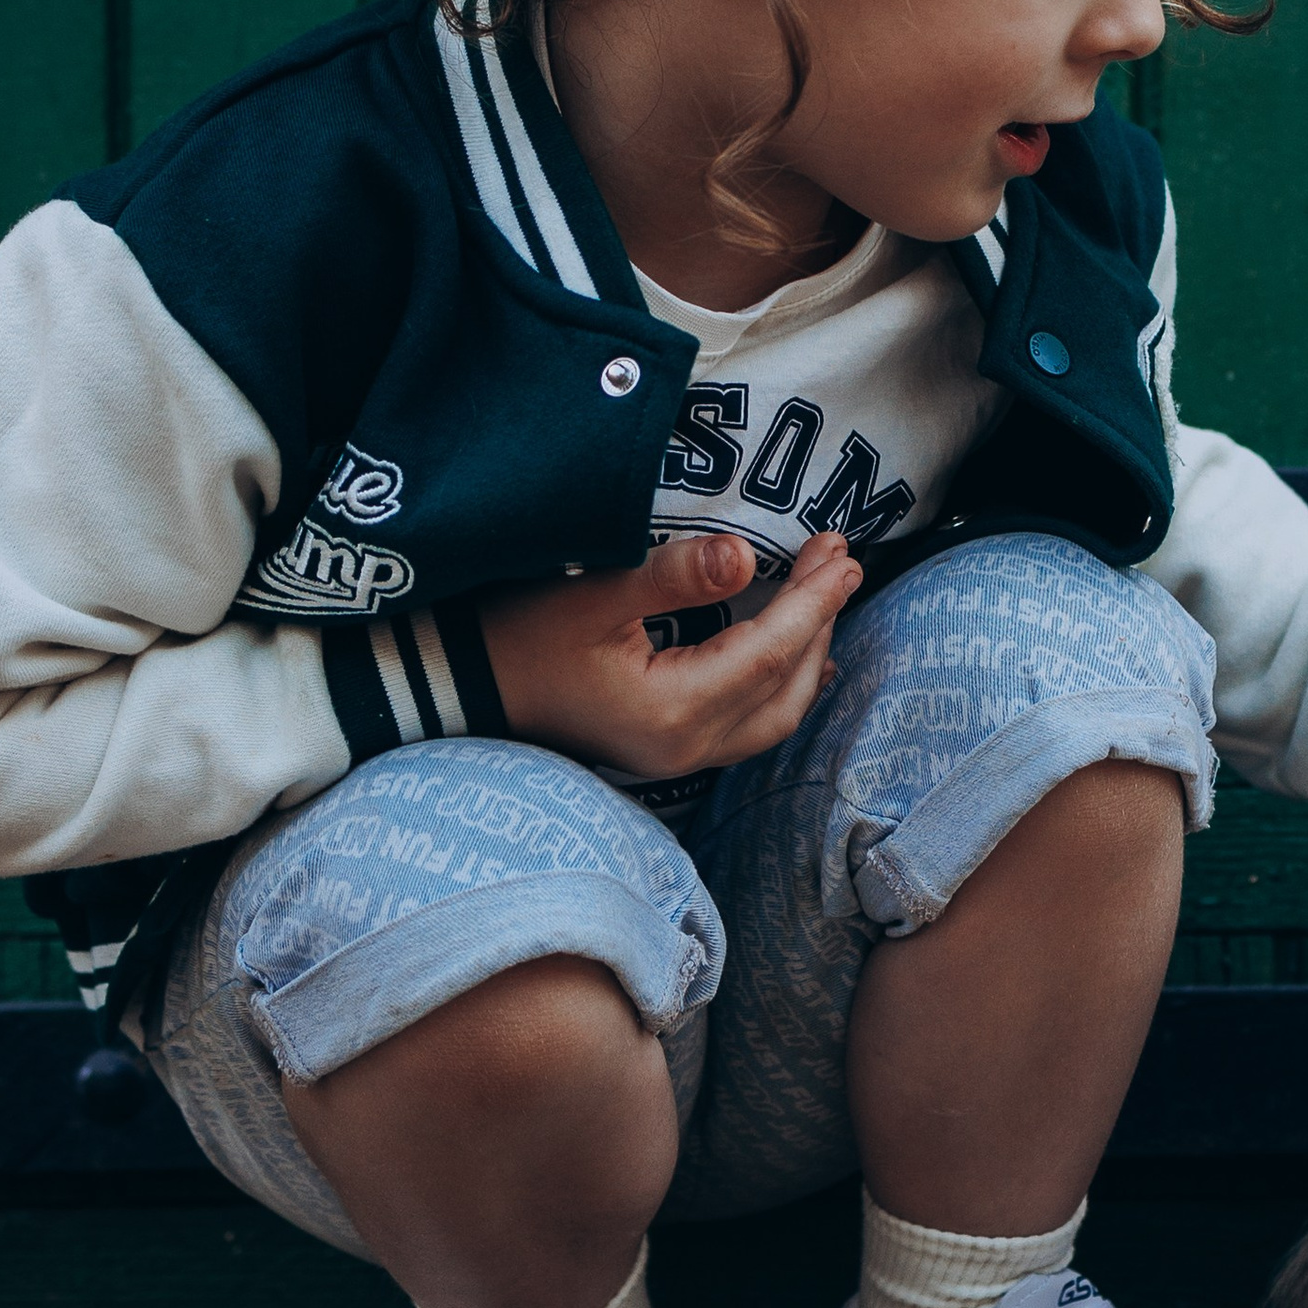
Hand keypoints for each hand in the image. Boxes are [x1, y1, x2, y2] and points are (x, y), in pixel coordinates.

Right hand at [480, 531, 862, 775]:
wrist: (465, 683)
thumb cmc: (521, 634)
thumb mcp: (595, 593)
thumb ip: (675, 575)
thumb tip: (744, 555)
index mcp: (675, 709)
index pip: (770, 651)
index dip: (813, 601)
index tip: (842, 552)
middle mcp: (687, 745)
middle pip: (786, 686)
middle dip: (820, 621)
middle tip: (840, 559)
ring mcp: (678, 755)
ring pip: (776, 713)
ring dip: (808, 654)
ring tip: (824, 595)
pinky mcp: (668, 747)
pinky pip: (751, 723)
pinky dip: (783, 682)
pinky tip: (793, 651)